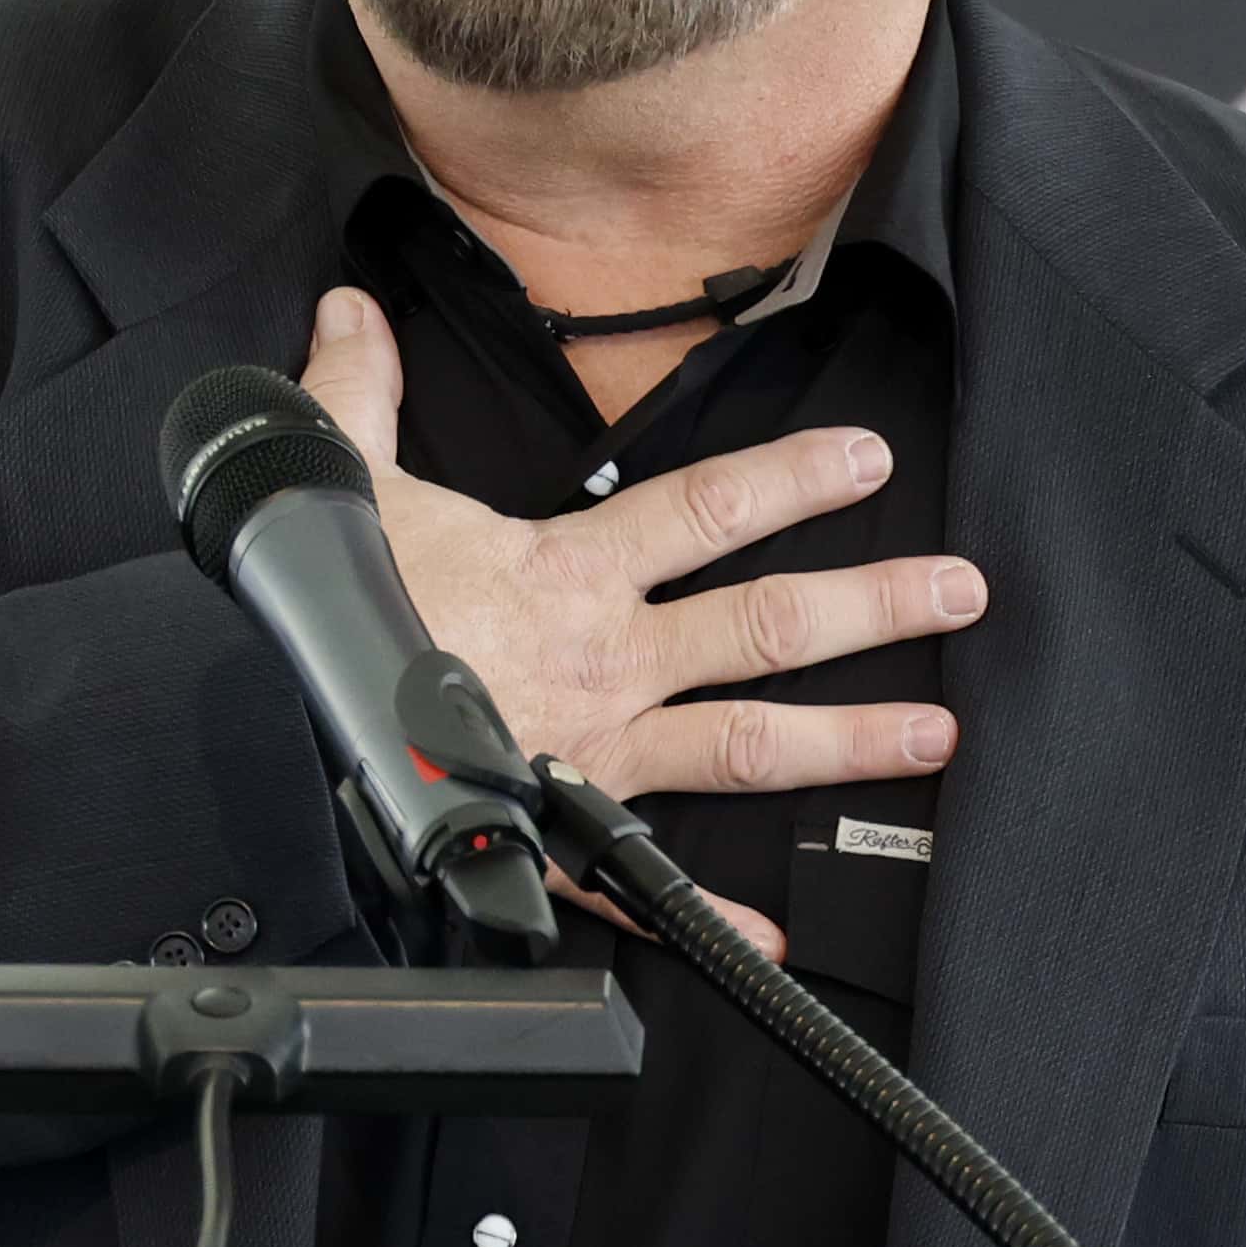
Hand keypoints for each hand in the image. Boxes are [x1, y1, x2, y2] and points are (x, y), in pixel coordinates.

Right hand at [301, 287, 982, 954]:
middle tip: (962, 592)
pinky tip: (780, 933)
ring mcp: (595, 749)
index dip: (795, 479)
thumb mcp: (338, 482)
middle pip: (764, 624)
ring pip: (747, 742)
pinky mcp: (557, 830)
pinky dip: (714, 916)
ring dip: (848, 740)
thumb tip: (351, 313)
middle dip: (874, 606)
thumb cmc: (329, 613)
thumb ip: (358, 392)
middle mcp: (606, 659)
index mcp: (566, 572)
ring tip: (936, 736)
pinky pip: (645, 885)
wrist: (283, 733)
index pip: (705, 509)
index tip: (871, 462)